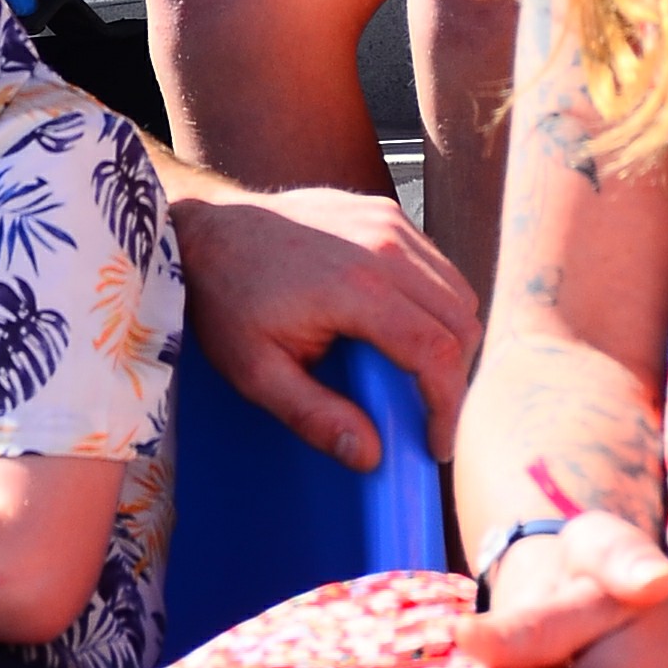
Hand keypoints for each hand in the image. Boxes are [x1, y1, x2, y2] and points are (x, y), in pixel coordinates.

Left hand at [172, 181, 481, 464]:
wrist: (206, 231)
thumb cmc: (226, 301)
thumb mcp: (256, 372)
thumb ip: (314, 417)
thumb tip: (370, 456)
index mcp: (358, 288)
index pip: (438, 351)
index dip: (449, 406)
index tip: (437, 444)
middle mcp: (384, 246)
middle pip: (461, 319)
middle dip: (456, 376)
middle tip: (430, 415)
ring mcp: (387, 221)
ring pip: (456, 288)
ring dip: (450, 337)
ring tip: (419, 376)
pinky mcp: (383, 211)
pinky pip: (434, 262)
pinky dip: (435, 301)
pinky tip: (405, 327)